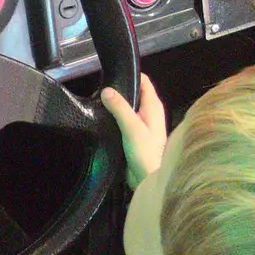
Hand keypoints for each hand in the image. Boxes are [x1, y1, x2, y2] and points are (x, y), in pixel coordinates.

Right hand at [101, 74, 166, 189]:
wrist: (148, 179)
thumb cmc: (147, 154)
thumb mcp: (132, 128)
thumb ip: (120, 108)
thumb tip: (107, 91)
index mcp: (153, 107)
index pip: (143, 81)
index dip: (130, 75)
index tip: (113, 75)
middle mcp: (149, 113)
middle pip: (133, 93)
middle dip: (119, 91)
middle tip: (102, 91)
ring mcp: (142, 124)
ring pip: (127, 107)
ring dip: (116, 106)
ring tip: (100, 104)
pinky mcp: (134, 135)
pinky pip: (123, 121)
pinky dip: (115, 119)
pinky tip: (105, 121)